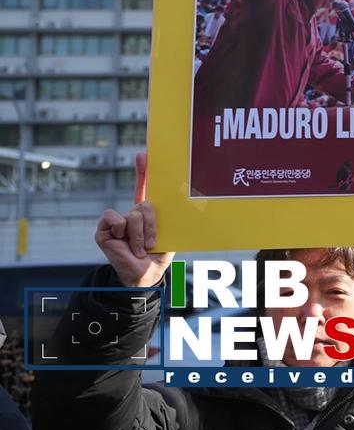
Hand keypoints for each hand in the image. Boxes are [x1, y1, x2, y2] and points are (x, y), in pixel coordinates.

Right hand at [94, 154, 173, 287]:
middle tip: (153, 243)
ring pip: (134, 214)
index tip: (143, 154)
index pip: (143, 188)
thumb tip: (173, 199)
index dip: (143, 171)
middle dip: (153, 224)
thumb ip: (166, 217)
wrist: (144, 275)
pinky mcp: (104, 229)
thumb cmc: (158, 255)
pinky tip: (124, 244)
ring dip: (141, 234)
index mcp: (146, 213)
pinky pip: (116, 219)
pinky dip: (124, 232)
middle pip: (145, 205)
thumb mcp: (167, 233)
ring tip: (141, 248)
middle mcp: (130, 214)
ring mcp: (117, 221)